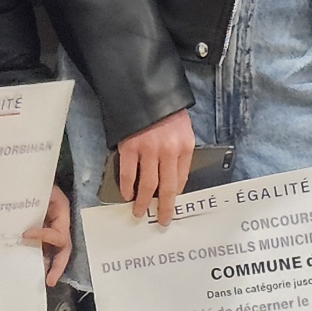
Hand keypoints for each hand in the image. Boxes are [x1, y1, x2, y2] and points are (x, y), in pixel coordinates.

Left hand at [24, 186, 72, 284]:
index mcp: (62, 212)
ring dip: (48, 265)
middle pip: (64, 249)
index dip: (44, 236)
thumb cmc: (36, 179)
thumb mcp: (42, 188)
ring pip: (55, 250)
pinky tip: (27, 265)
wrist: (29, 174)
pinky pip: (43, 245)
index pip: (58, 233)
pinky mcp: (41, 228)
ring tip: (40, 279)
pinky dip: (38, 256)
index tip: (25, 235)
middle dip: (58, 266)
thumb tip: (27, 226)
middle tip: (49, 281)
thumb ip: (38, 202)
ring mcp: (51, 227)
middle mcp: (59, 223)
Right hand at [116, 108, 195, 223]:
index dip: (175, 195)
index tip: (170, 206)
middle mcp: (169, 151)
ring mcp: (148, 150)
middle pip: (167, 188)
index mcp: (185, 146)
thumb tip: (171, 176)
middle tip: (161, 220)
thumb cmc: (165, 110)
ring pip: (147, 185)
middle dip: (163, 207)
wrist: (144, 90)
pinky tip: (126, 194)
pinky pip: (128, 174)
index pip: (182, 179)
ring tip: (138, 212)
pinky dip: (126, 187)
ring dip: (142, 202)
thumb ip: (179, 151)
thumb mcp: (182, 129)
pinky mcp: (130, 148)